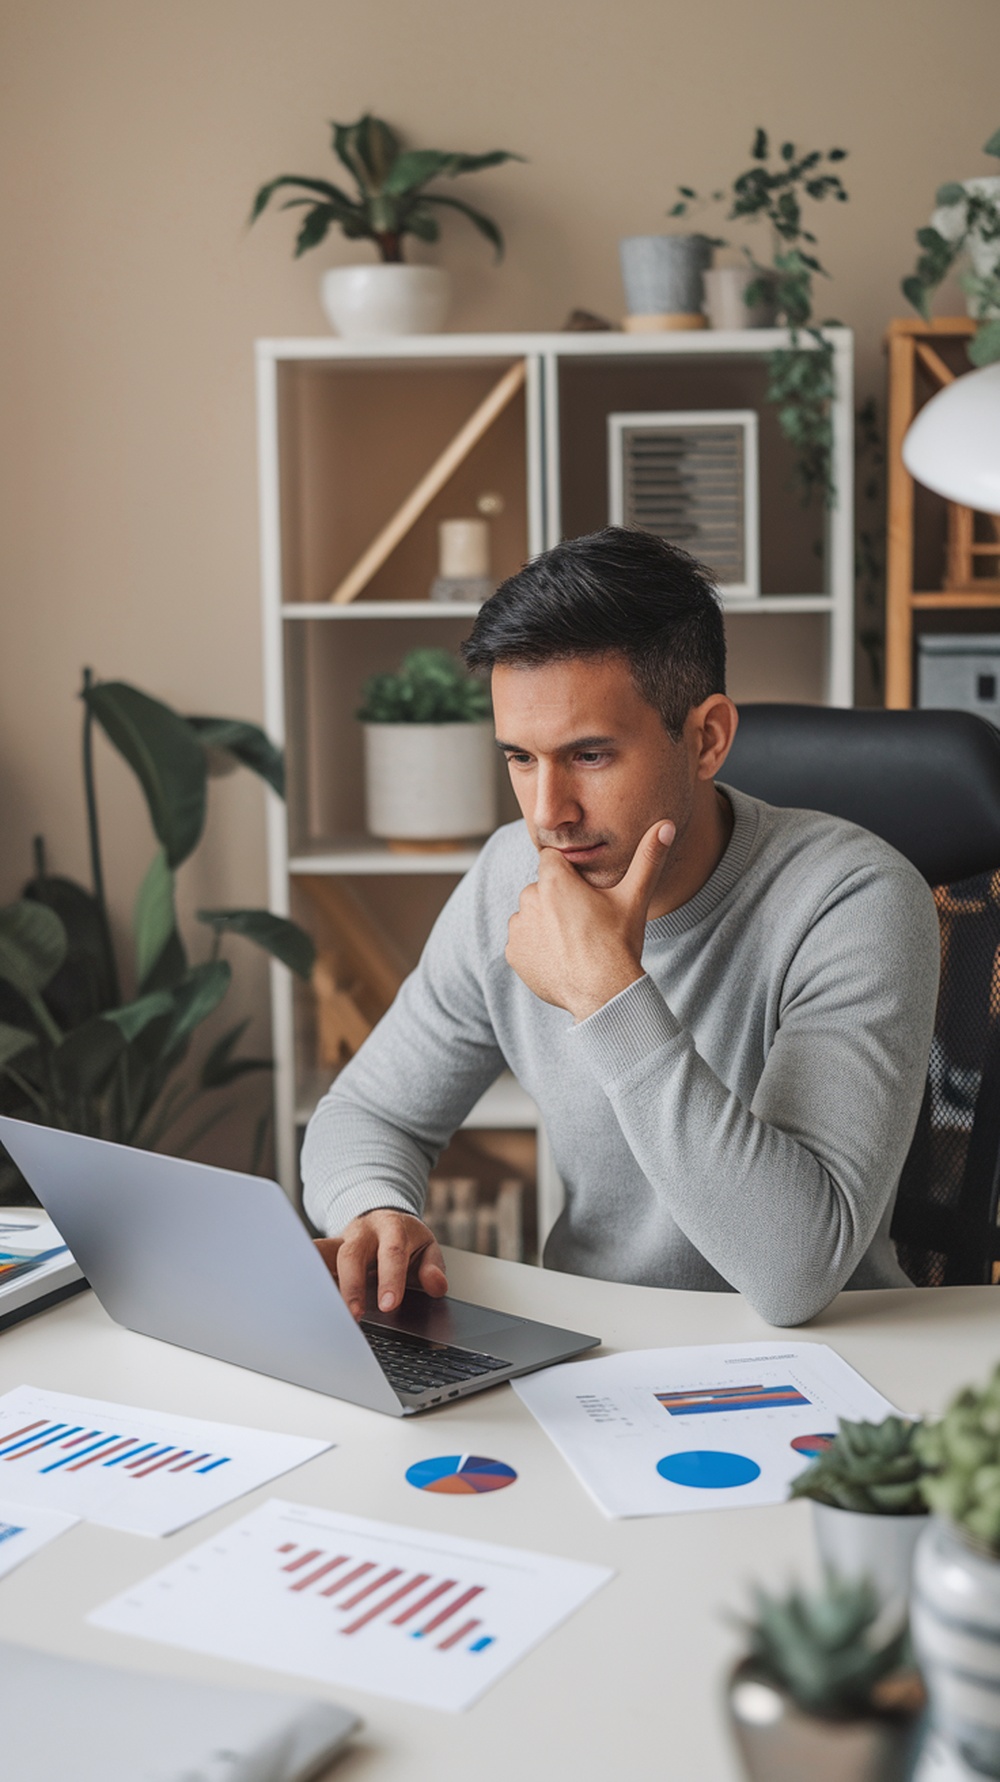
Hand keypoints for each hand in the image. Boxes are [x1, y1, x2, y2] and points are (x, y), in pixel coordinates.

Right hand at [315, 1210, 447, 1320]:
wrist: (382, 1217)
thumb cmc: (405, 1239)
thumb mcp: (427, 1247)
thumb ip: (433, 1267)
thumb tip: (436, 1286)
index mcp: (392, 1228)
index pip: (391, 1252)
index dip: (390, 1279)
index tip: (388, 1305)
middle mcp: (362, 1232)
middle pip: (351, 1255)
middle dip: (352, 1286)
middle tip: (354, 1315)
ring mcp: (339, 1241)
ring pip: (322, 1255)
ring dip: (319, 1282)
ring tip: (320, 1309)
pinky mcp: (324, 1253)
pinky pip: (311, 1263)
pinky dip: (306, 1279)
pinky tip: (301, 1299)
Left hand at [505, 819, 674, 1020]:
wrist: (603, 994)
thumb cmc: (618, 944)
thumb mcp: (634, 898)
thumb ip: (647, 859)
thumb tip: (666, 825)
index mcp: (554, 880)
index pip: (553, 860)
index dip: (570, 874)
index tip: (585, 893)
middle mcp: (529, 899)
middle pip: (542, 888)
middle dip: (558, 899)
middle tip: (585, 922)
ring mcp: (519, 928)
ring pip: (531, 914)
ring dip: (545, 923)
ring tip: (574, 941)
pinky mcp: (513, 954)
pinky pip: (522, 941)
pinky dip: (536, 947)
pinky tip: (560, 957)